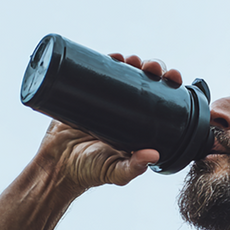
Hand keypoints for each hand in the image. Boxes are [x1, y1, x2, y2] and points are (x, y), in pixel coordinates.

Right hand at [37, 54, 182, 191]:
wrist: (55, 166)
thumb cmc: (89, 172)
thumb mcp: (115, 172)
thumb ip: (133, 168)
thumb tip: (154, 155)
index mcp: (140, 127)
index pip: (161, 102)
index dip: (169, 87)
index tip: (174, 78)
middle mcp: (126, 111)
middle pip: (146, 83)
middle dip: (153, 70)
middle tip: (152, 67)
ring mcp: (106, 101)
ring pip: (125, 74)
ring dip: (133, 62)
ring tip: (133, 60)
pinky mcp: (86, 94)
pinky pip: (99, 73)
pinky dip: (108, 61)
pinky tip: (115, 56)